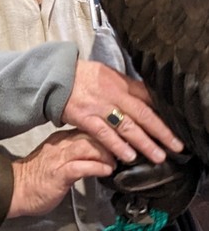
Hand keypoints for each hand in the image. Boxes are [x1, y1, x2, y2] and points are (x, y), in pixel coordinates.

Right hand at [7, 129, 114, 218]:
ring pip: (88, 147)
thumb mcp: (57, 157)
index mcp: (61, 138)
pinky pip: (82, 166)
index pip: (87, 129)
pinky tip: (107, 171)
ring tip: (116, 163)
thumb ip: (75, 152)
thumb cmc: (37, 176)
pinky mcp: (60, 173)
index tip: (120, 142)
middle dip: (110, 142)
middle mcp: (61, 144)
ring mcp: (59, 158)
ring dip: (106, 154)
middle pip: (90, 134)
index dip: (106, 134)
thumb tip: (99, 153)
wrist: (16, 188)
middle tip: (124, 153)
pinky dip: (97, 167)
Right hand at [61, 60, 182, 164]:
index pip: (148, 97)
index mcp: (120, 82)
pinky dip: (117, 145)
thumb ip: (123, 86)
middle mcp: (113, 94)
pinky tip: (128, 156)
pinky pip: (104, 134)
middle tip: (175, 146)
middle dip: (161, 131)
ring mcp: (99, 106)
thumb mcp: (105, 74)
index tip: (175, 126)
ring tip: (157, 156)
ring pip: (127, 126)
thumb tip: (143, 95)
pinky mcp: (85, 117)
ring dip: (144, 143)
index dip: (163, 113)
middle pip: (143, 113)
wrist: (54, 76)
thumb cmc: (80, 75)